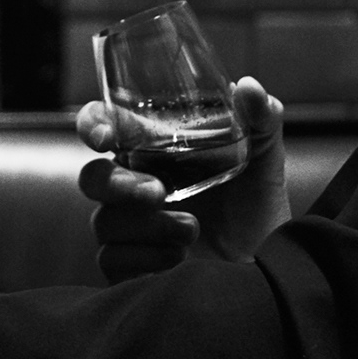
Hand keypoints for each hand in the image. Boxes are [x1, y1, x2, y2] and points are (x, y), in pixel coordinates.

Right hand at [76, 77, 290, 283]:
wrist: (265, 271)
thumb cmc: (256, 212)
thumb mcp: (264, 160)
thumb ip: (261, 119)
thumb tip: (249, 86)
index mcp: (151, 154)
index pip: (104, 128)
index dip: (92, 125)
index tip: (104, 138)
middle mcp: (132, 189)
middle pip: (92, 178)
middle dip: (117, 184)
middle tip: (157, 192)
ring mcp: (128, 230)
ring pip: (105, 222)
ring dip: (149, 226)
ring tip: (193, 231)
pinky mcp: (129, 267)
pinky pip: (112, 260)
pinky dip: (148, 258)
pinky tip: (179, 259)